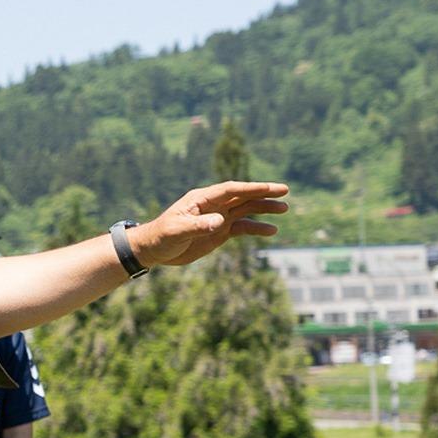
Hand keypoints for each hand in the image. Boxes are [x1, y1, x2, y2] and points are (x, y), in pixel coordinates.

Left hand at [129, 181, 289, 268]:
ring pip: (245, 210)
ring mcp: (217, 218)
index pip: (230, 190)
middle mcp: (213, 205)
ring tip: (284, 209)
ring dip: (264, 209)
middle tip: (285, 191)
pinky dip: (256, 228)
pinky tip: (271, 231)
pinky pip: (242, 227)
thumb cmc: (161, 237)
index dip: (250, 188)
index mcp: (201, 199)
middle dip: (263, 193)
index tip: (269, 187)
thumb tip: (220, 221)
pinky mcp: (219, 231)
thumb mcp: (177, 231)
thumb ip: (198, 226)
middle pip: (242, 196)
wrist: (153, 250)